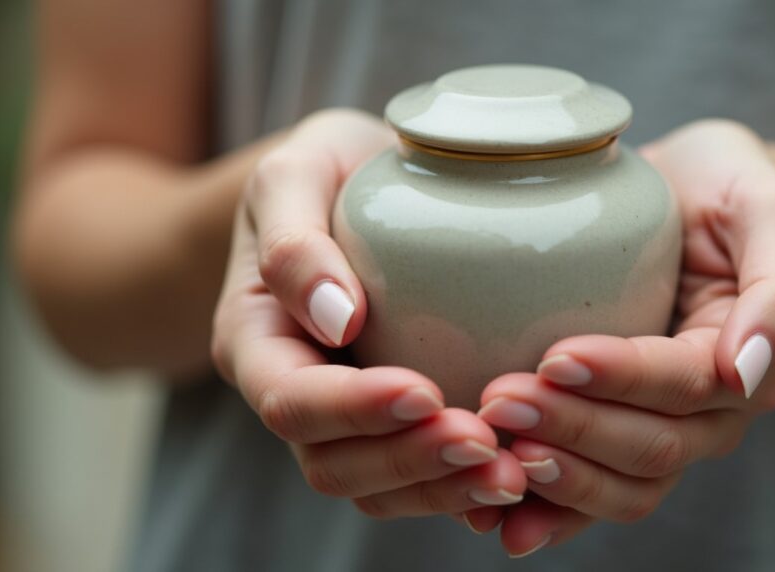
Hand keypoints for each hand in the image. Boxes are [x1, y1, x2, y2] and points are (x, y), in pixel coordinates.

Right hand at [211, 109, 525, 518]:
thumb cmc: (322, 172)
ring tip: (514, 472)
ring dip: (444, 488)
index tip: (426, 392)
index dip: (354, 409)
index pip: (291, 400)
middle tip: (488, 443)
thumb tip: (338, 320)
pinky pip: (418, 479)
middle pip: (333, 464)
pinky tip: (519, 474)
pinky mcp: (393, 423)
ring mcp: (343, 418)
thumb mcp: (292, 176)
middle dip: (410, 462)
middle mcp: (294, 393)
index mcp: (256, 342)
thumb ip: (295, 244)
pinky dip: (463, 487)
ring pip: (378, 488)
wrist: (353, 186)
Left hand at [465, 120, 774, 555]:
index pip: (685, 386)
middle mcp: (712, 413)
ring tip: (493, 454)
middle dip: (574, 430)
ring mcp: (667, 431)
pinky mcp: (620, 432)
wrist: (692, 194)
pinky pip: (593, 491)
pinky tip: (493, 515)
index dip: (622, 379)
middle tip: (499, 401)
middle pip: (650, 447)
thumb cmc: (729, 188)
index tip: (555, 358)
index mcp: (750, 363)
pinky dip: (547, 511)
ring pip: (622, 486)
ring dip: (557, 479)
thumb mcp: (771, 208)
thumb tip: (747, 371)